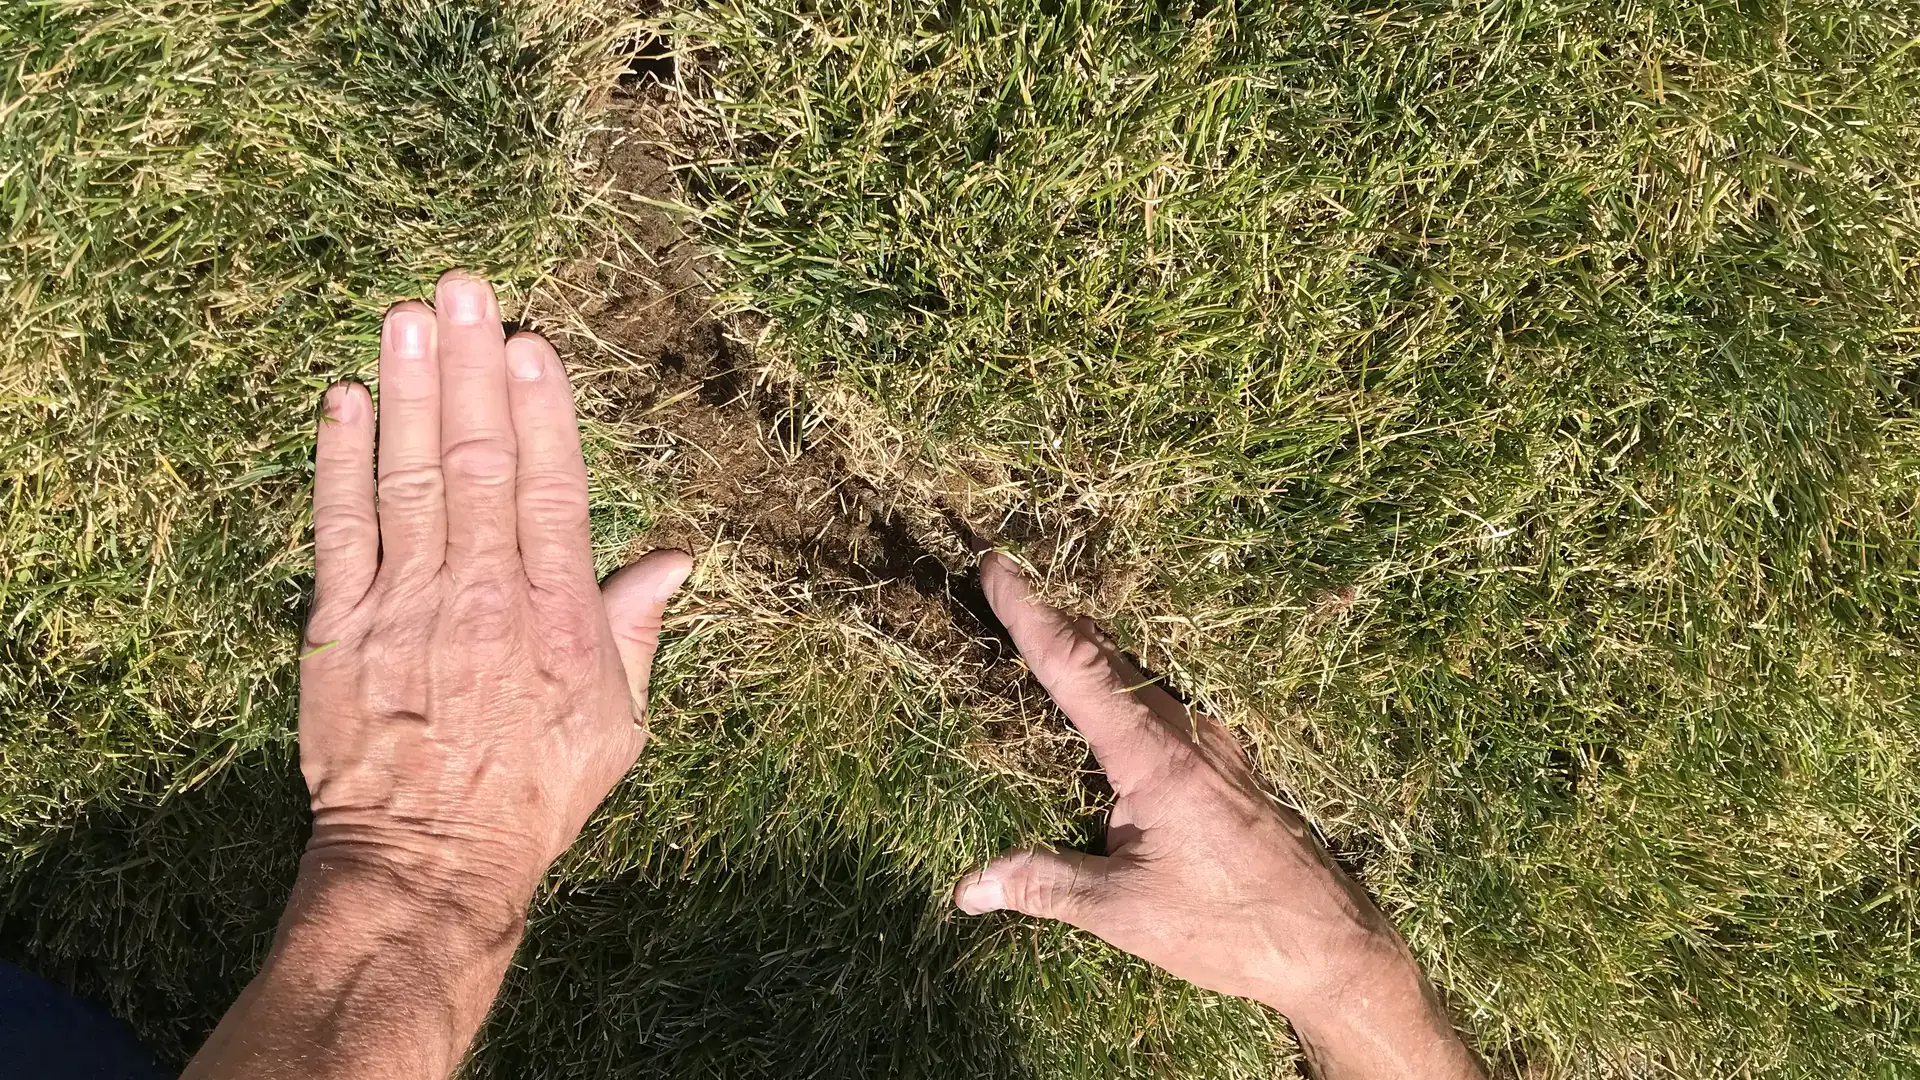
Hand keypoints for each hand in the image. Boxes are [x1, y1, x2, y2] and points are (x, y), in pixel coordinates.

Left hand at [300, 271, 690, 919]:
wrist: (429, 861)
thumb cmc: (534, 793)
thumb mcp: (618, 724)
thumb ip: (635, 631)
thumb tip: (674, 560)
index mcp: (557, 619)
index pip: (551, 490)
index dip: (542, 412)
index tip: (533, 345)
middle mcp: (482, 598)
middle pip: (478, 462)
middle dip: (472, 370)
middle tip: (464, 290)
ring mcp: (407, 608)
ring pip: (411, 479)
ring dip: (410, 392)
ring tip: (408, 316)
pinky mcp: (341, 629)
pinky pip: (341, 529)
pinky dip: (342, 463)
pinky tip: (348, 401)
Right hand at [954, 554, 1480, 1079]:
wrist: (1331, 945)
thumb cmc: (1233, 928)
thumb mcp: (1126, 913)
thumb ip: (1046, 885)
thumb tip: (968, 888)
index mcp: (1156, 758)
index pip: (1078, 669)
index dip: (1031, 616)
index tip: (997, 567)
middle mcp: (1187, 735)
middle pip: (1107, 657)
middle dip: (1052, 616)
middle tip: (1003, 580)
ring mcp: (1213, 746)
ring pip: (1138, 679)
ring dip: (1088, 648)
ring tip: (1041, 627)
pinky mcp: (1226, 767)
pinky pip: (1161, 707)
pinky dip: (1120, 688)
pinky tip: (1105, 703)